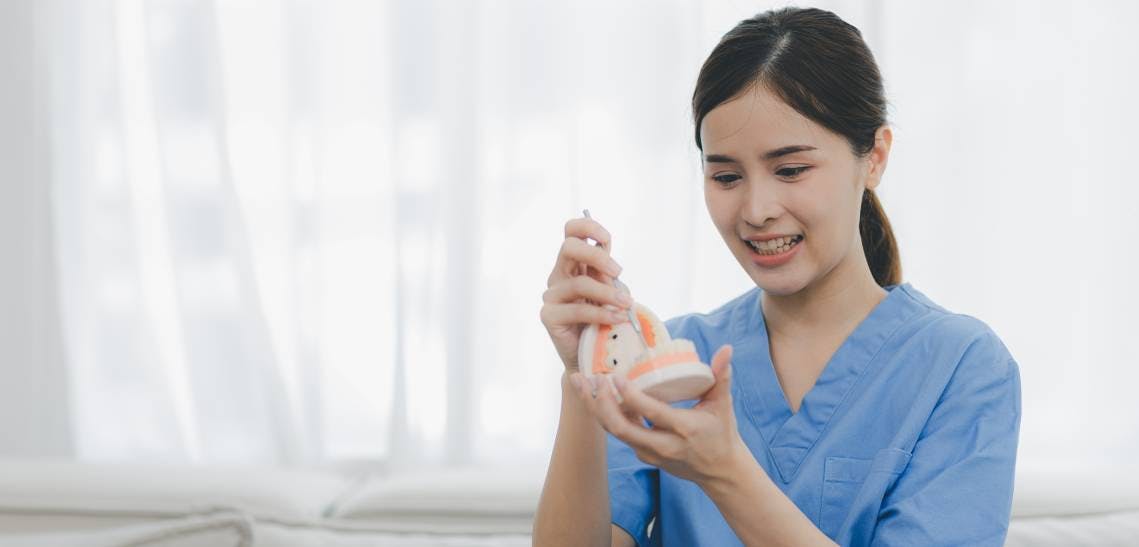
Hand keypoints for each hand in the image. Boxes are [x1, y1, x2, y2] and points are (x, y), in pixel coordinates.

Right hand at [540, 216, 631, 370]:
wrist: (593, 355)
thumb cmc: (605, 320)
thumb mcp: (613, 292)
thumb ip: (610, 278)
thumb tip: (612, 272)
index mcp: (575, 263)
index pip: (571, 232)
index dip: (588, 227)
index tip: (607, 239)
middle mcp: (560, 275)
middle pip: (569, 247)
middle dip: (597, 256)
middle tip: (618, 272)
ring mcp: (552, 295)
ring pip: (579, 283)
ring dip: (608, 293)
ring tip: (626, 304)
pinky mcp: (549, 316)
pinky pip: (577, 310)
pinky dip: (602, 314)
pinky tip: (617, 319)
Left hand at [569, 345, 748, 485]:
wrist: (719, 471)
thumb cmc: (722, 434)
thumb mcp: (723, 405)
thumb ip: (721, 375)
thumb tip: (727, 348)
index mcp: (683, 429)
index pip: (651, 413)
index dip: (630, 396)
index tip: (616, 376)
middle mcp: (662, 444)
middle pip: (621, 427)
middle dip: (600, 403)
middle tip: (590, 378)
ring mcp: (649, 452)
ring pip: (614, 431)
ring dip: (595, 407)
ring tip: (581, 382)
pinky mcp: (642, 454)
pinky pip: (619, 433)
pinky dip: (605, 413)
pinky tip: (595, 393)